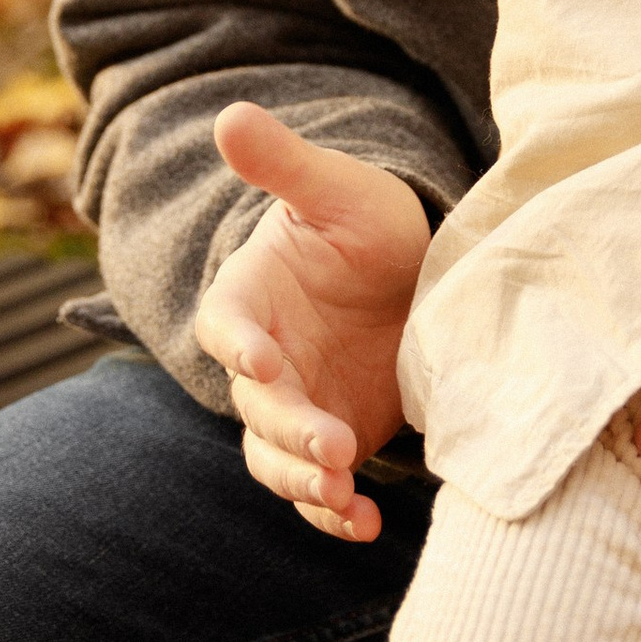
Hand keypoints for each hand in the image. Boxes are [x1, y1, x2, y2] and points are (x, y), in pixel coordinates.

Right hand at [191, 104, 434, 541]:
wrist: (413, 277)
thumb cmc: (368, 225)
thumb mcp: (338, 190)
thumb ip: (285, 165)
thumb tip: (231, 114)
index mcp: (248, 301)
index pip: (227, 326)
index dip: (238, 345)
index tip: (261, 361)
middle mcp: (263, 363)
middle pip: (257, 408)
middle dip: (289, 429)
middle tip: (330, 446)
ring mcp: (296, 408)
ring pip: (278, 459)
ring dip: (305, 482)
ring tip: (343, 494)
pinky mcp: (333, 442)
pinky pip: (321, 490)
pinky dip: (335, 515)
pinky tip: (365, 526)